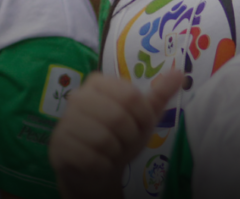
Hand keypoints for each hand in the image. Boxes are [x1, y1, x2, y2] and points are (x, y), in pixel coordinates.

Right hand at [49, 71, 181, 198]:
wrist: (95, 166)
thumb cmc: (120, 136)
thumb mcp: (142, 116)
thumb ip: (159, 94)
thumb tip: (180, 72)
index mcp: (98, 82)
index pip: (131, 95)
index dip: (142, 117)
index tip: (137, 125)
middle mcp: (78, 96)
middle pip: (118, 117)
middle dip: (128, 137)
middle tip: (123, 141)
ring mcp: (66, 120)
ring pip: (104, 139)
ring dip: (115, 152)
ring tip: (110, 151)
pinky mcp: (59, 145)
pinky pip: (91, 158)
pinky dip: (102, 165)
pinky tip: (98, 161)